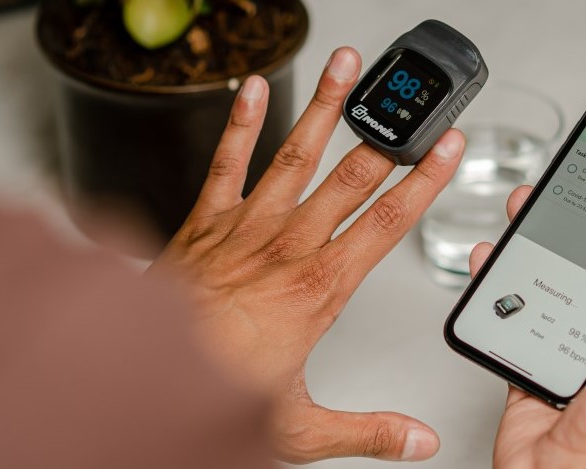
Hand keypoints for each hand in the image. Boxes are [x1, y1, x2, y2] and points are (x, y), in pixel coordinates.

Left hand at [150, 48, 463, 462]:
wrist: (138, 373)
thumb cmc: (210, 390)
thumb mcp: (302, 427)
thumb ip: (368, 430)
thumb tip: (418, 441)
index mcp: (319, 289)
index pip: (387, 224)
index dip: (424, 183)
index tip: (446, 149)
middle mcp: (287, 248)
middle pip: (350, 178)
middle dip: (386, 134)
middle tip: (409, 98)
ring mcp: (246, 228)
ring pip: (296, 156)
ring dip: (326, 108)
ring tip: (348, 67)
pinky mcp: (205, 222)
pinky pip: (227, 162)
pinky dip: (241, 122)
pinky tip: (252, 86)